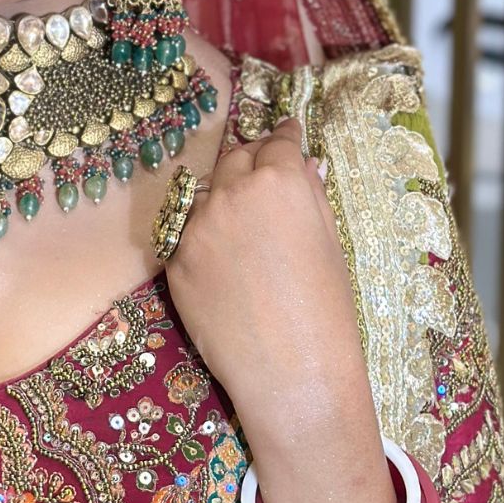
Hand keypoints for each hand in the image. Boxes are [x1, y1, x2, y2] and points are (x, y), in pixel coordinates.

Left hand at [163, 117, 370, 457]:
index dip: (285, 136)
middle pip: (235, 160)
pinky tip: (224, 262)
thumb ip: (310, 196)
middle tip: (264, 176)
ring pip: (205, 195)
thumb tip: (305, 165)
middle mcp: (232, 193)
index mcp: (279, 182)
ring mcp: (195, 226)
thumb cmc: (327, 308)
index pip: (277, 142)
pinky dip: (203, 237)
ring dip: (222, 199)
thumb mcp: (330, 243)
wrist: (292, 370)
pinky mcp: (173, 260)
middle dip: (251, 162)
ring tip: (242, 224)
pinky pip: (186, 234)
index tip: (288, 132)